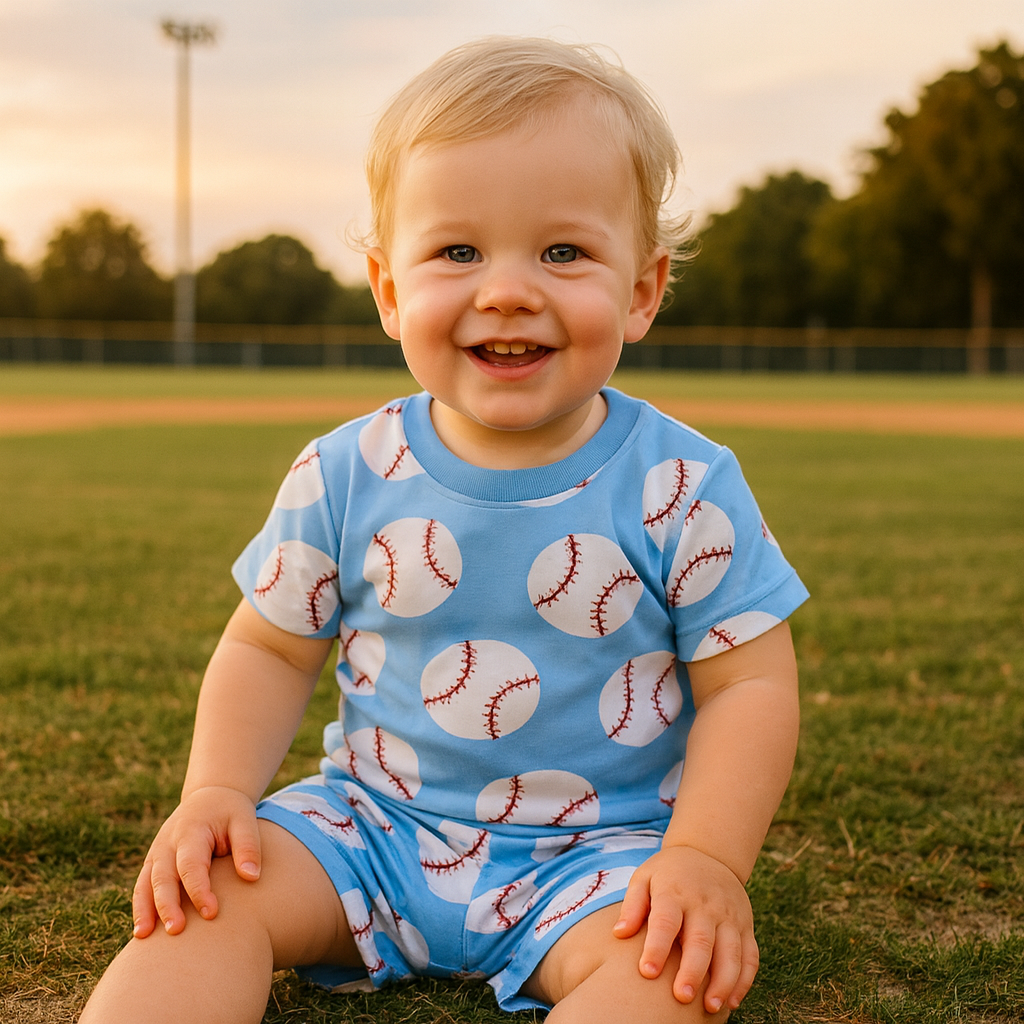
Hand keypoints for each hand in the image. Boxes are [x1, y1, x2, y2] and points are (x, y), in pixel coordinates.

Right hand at [131, 786, 261, 937]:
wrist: (209, 797)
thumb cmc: (230, 812)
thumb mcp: (244, 820)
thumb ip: (248, 846)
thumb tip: (252, 877)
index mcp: (191, 831)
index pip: (191, 864)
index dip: (199, 889)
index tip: (211, 913)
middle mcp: (168, 843)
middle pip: (163, 876)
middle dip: (167, 905)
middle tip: (176, 930)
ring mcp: (157, 853)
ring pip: (145, 884)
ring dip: (144, 910)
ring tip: (144, 938)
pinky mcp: (153, 863)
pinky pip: (142, 887)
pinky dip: (140, 908)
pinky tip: (142, 933)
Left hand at [612, 845, 758, 1013]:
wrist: (709, 853)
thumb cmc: (668, 873)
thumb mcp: (645, 877)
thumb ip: (633, 905)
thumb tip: (619, 933)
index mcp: (675, 892)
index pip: (666, 921)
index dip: (657, 947)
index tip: (647, 972)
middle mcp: (705, 905)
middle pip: (701, 940)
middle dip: (693, 971)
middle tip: (681, 997)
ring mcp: (729, 915)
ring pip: (731, 952)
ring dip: (723, 981)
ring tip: (712, 1008)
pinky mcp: (745, 926)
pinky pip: (750, 955)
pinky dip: (744, 980)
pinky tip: (732, 1001)